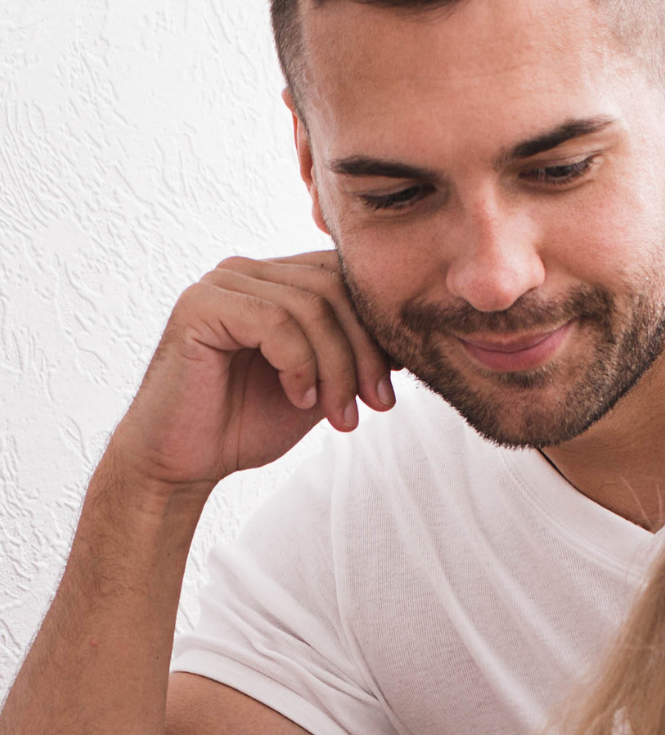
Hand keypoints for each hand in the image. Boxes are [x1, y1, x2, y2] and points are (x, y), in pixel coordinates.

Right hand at [111, 251, 394, 497]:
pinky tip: (298, 399)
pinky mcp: (199, 306)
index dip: (378, 333)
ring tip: (338, 415)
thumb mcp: (320, 386)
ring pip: (311, 306)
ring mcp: (222, 283)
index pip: (347, 281)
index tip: (389, 391)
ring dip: (337, 368)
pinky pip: (274, 321)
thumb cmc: (246, 424)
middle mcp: (250, 273)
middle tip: (374, 406)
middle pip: (335, 288)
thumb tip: (408, 339)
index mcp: (278, 283)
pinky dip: (299, 364)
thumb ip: (353, 356)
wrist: (185, 461)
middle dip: (365, 353)